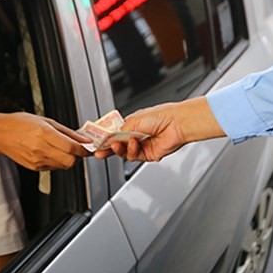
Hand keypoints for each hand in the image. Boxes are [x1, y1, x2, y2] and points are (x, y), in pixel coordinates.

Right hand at [0, 113, 89, 170]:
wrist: (0, 134)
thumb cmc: (20, 123)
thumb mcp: (46, 121)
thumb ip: (67, 132)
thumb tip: (83, 139)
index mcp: (44, 134)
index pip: (72, 147)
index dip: (84, 149)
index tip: (89, 147)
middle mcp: (41, 149)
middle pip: (70, 161)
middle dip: (77, 156)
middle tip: (78, 149)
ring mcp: (37, 160)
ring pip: (63, 166)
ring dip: (68, 159)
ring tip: (63, 148)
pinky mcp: (34, 168)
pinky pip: (53, 167)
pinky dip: (57, 161)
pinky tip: (52, 152)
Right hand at [94, 97, 224, 161]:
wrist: (177, 124)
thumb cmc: (160, 116)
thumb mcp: (133, 120)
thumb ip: (119, 130)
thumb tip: (109, 138)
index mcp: (132, 125)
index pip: (114, 134)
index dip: (105, 139)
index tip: (96, 142)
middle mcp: (136, 136)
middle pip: (117, 146)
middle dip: (107, 149)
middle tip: (99, 151)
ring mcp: (142, 146)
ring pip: (124, 153)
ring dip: (119, 149)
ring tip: (118, 144)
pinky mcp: (148, 155)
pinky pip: (134, 157)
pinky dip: (131, 151)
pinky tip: (133, 143)